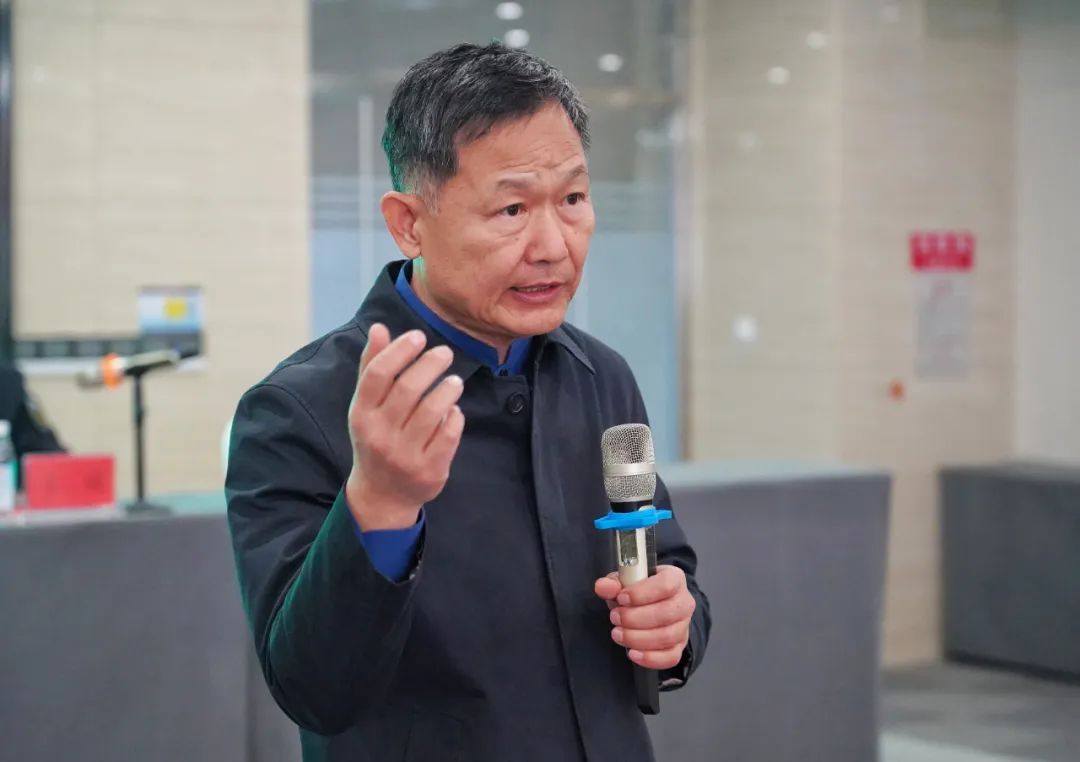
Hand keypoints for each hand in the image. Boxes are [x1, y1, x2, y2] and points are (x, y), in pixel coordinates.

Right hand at [345, 323, 465, 529]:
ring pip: (432, 411)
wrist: (381, 495)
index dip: (400, 351)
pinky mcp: (429, 470)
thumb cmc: (376, 438)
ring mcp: (404, 454)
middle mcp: (379, 434)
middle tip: (445, 353)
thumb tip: (379, 328)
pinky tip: (454, 409)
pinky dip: (455, 417)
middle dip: (430, 365)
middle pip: (408, 389)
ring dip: (447, 389)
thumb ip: (372, 366)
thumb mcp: (367, 406)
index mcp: (361, 414)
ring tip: (454, 381)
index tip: (419, 337)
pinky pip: (448, 435)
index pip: (379, 374)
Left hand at [593, 565, 694, 669]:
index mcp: (674, 578)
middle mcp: (684, 602)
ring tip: (618, 633)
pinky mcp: (679, 646)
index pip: (666, 585)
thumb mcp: (624, 582)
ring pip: (667, 637)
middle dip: (635, 618)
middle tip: (615, 617)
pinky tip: (632, 653)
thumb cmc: (638, 591)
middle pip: (667, 613)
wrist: (649, 606)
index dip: (642, 593)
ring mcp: (683, 626)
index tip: (622, 598)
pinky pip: (670, 657)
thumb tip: (603, 587)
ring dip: (638, 638)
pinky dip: (650, 658)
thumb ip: (613, 584)